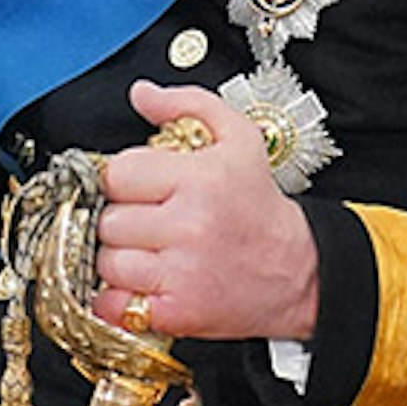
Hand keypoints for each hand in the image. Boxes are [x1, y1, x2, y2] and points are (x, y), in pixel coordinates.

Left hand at [92, 79, 318, 341]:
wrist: (298, 271)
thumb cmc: (259, 205)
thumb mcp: (238, 138)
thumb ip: (188, 104)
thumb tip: (142, 94)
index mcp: (199, 178)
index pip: (117, 174)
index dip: (122, 180)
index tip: (138, 187)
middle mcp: (189, 225)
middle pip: (108, 220)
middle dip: (121, 219)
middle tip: (147, 220)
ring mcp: (182, 272)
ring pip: (107, 262)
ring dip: (118, 258)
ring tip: (147, 251)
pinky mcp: (178, 311)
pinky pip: (115, 304)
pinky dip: (117, 298)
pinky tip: (141, 283)